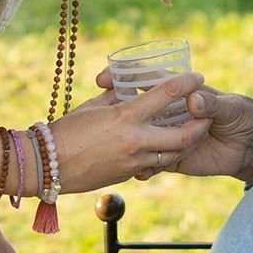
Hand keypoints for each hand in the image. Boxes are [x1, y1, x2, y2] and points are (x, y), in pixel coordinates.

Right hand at [51, 73, 210, 193]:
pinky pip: (153, 166)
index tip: (198, 76)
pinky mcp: (127, 176)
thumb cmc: (65, 131)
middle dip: (200, 125)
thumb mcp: (93, 107)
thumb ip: (116, 99)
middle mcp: (135, 140)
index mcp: (126, 116)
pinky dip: (161, 156)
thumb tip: (129, 93)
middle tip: (206, 116)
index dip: (187, 83)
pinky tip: (161, 149)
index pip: (167, 93)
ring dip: (186, 144)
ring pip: (172, 154)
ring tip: (192, 134)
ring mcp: (133, 161)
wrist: (46, 166)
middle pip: (183, 135)